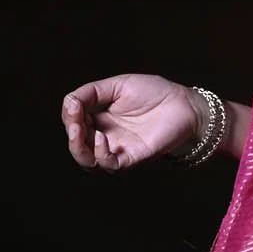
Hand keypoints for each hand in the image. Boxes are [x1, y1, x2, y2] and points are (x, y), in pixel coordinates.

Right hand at [61, 75, 202, 170]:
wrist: (183, 104)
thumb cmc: (153, 93)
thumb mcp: (116, 86)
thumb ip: (91, 92)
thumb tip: (69, 102)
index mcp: (99, 118)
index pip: (74, 123)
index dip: (69, 116)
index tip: (73, 103)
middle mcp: (105, 136)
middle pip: (77, 145)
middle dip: (71, 134)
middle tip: (75, 123)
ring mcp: (118, 149)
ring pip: (88, 161)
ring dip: (79, 148)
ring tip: (82, 131)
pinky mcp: (133, 158)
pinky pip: (111, 166)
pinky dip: (101, 155)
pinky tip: (102, 139)